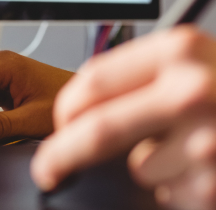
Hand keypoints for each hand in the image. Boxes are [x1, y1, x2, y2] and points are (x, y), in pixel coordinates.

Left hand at [31, 26, 215, 209]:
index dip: (67, 107)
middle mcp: (191, 92)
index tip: (58, 125)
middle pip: (98, 130)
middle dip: (61, 154)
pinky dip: (179, 187)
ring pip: (140, 169)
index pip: (94, 80)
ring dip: (151, 167)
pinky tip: (207, 165)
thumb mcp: (194, 59)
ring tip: (192, 146)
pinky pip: (172, 194)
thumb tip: (79, 109)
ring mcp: (208, 144)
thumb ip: (142, 74)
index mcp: (178, 51)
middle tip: (47, 168)